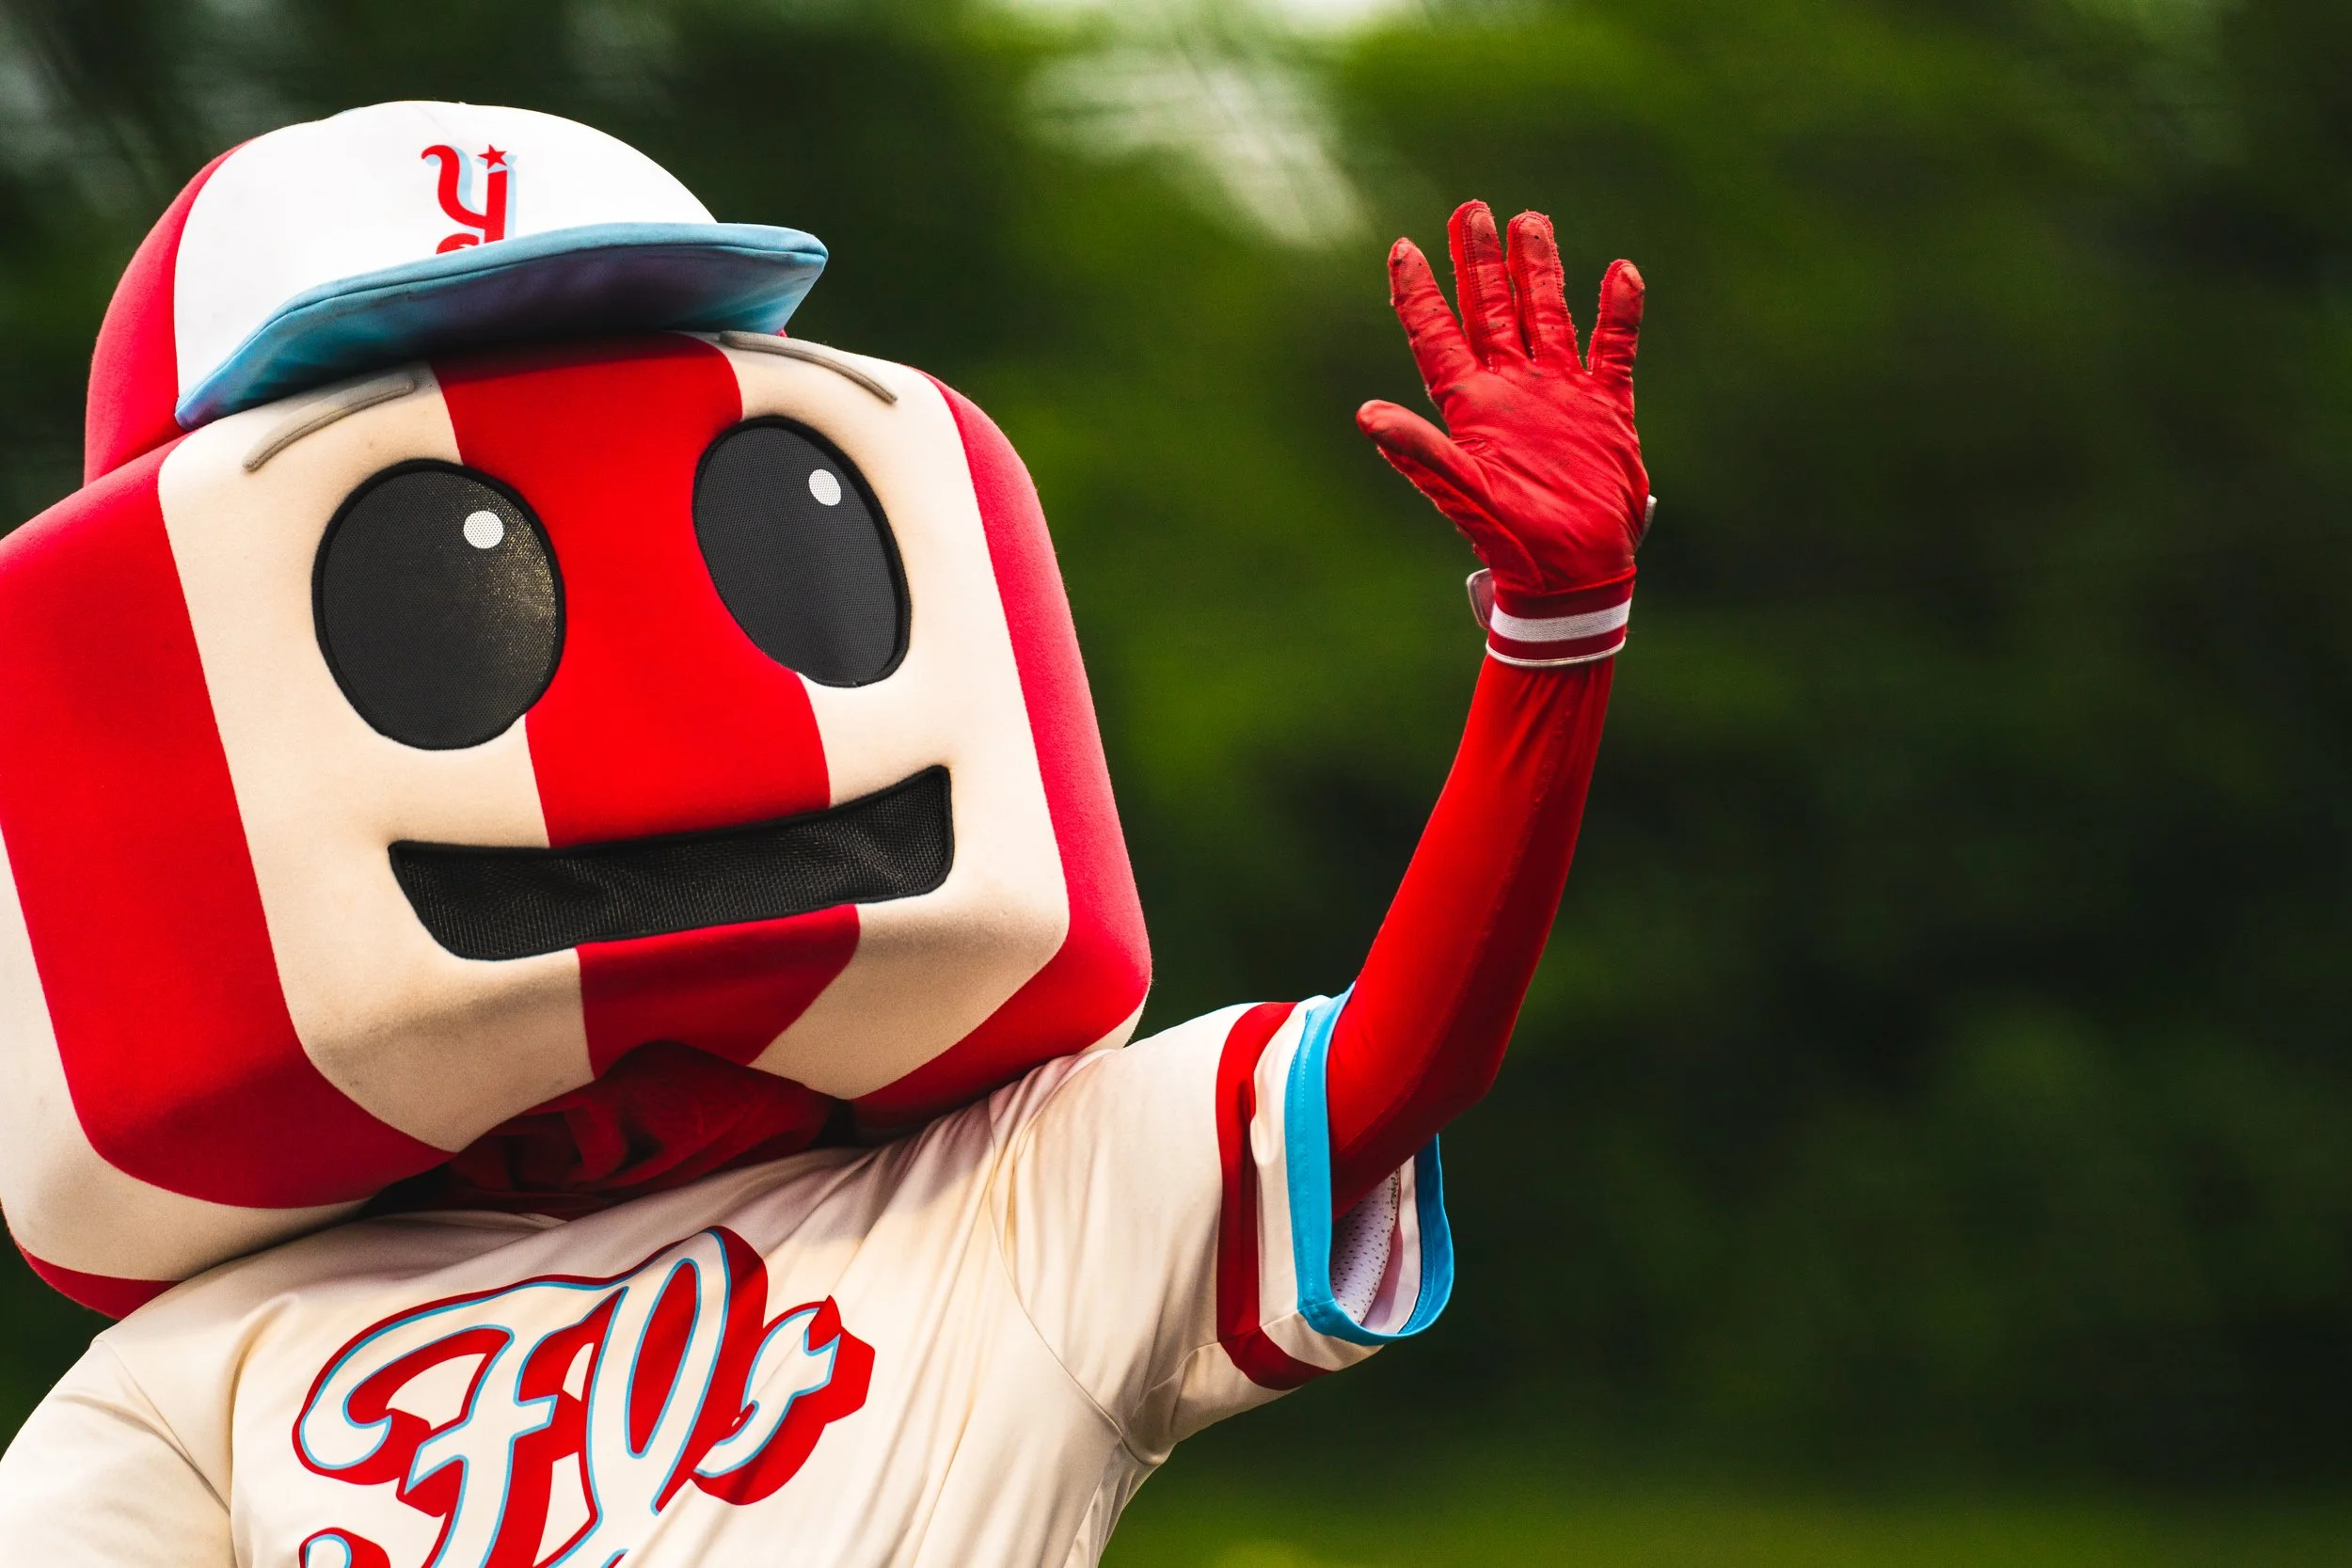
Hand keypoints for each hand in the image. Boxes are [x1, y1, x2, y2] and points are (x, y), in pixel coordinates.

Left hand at [1357, 201, 1648, 599]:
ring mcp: (1560, 394)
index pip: (1437, 334)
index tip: (1403, 248)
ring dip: (1538, 270)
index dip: (1419, 292)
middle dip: (1478, 262)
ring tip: (1529, 220)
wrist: (1575, 574)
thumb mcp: (1462, 493)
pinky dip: (1619, 312)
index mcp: (1472, 405)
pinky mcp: (1606, 408)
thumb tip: (1366, 416)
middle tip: (1469, 210)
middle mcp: (1512, 390)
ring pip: (1547, 315)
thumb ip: (1421, 451)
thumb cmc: (1512, 541)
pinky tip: (1621, 272)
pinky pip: (1614, 348)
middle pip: (1490, 310)